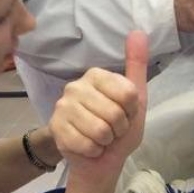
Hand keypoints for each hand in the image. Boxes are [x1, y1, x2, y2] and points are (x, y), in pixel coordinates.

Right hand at [48, 31, 148, 175]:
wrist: (101, 160)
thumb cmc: (119, 129)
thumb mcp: (135, 99)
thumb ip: (137, 66)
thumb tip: (138, 32)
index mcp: (96, 75)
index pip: (129, 94)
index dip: (131, 111)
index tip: (125, 113)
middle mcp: (75, 85)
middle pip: (115, 113)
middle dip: (119, 128)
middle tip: (112, 129)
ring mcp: (62, 106)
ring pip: (101, 130)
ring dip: (107, 140)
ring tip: (101, 137)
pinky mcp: (55, 129)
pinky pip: (87, 143)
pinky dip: (94, 150)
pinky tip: (89, 146)